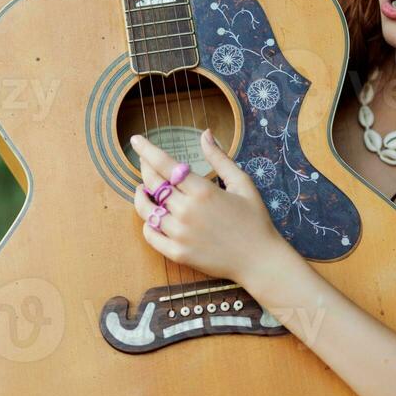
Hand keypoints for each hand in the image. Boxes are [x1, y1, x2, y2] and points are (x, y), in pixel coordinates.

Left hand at [130, 129, 287, 283]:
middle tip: (144, 162)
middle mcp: (187, 211)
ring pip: (147, 210)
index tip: (136, 140)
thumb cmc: (254, 220)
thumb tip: (205, 134)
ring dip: (141, 197)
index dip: (147, 150)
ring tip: (143, 190)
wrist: (259, 261)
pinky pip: (150, 236)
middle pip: (153, 184)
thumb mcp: (242, 184)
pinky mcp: (177, 254)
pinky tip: (152, 217)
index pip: (165, 165)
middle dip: (145, 169)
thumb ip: (220, 159)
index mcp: (203, 191)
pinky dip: (147, 224)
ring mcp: (180, 234)